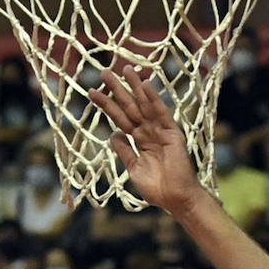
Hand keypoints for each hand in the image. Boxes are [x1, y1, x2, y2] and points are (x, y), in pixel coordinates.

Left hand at [88, 66, 203, 214]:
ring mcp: (161, 131)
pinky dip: (153, 99)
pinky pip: (161, 113)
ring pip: (144, 105)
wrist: (176, 199)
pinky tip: (145, 84)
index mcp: (139, 141)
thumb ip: (125, 151)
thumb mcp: (134, 168)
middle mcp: (149, 132)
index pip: (120, 118)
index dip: (107, 105)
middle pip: (130, 107)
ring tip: (124, 69)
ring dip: (134, 87)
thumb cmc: (157, 188)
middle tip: (104, 72)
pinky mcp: (172, 133)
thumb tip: (113, 134)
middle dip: (117, 90)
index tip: (92, 92)